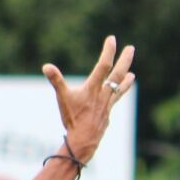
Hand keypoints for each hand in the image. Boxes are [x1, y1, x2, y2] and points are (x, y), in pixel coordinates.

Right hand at [43, 35, 135, 162]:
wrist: (84, 140)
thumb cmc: (72, 118)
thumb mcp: (62, 97)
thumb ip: (56, 80)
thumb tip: (46, 66)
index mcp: (93, 88)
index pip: (103, 65)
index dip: (108, 51)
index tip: (112, 39)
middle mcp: (103, 94)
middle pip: (117, 74)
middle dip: (125, 60)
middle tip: (131, 48)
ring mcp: (107, 104)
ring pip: (119, 88)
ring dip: (126, 79)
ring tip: (132, 74)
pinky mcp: (107, 113)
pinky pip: (115, 100)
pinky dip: (119, 93)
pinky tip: (117, 95)